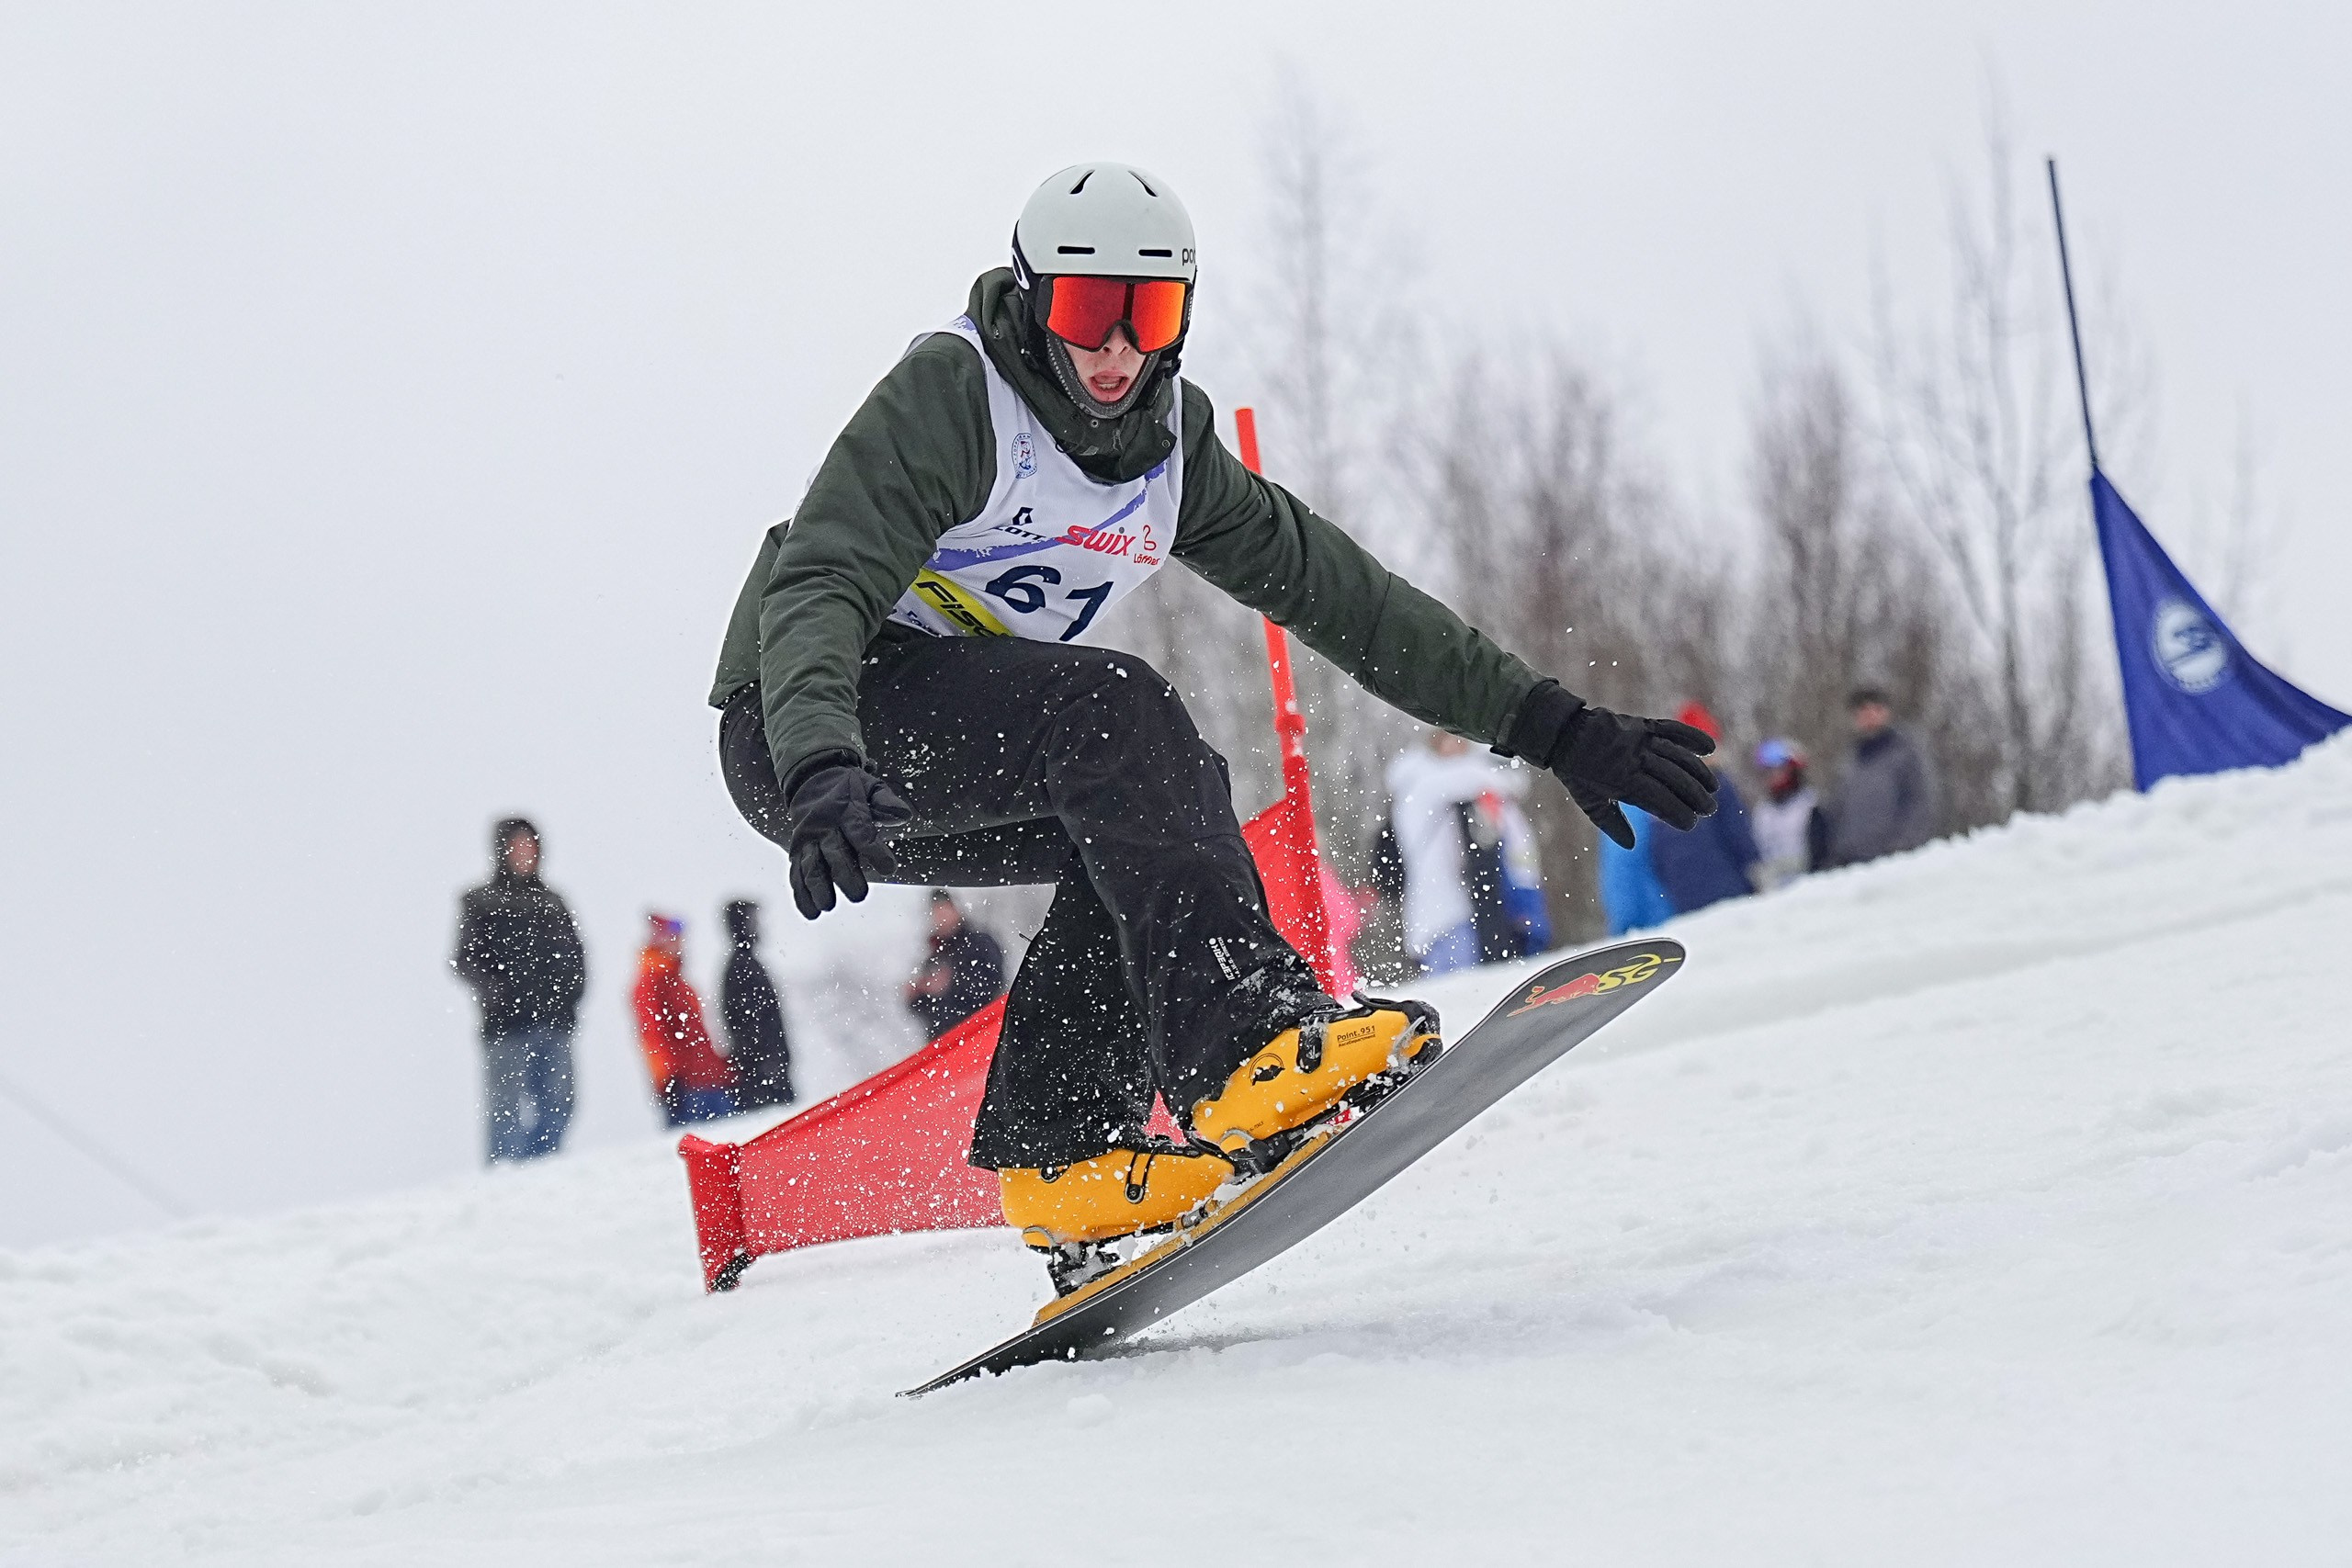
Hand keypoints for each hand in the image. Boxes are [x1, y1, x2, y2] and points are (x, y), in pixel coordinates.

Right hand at [784, 760, 912, 918]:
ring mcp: (808, 839)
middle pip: (834, 853)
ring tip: (828, 906)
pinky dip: (801, 894)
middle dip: (845, 875)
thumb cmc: (849, 788)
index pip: (861, 832)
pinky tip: (811, 912)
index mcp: (846, 810)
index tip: (889, 868)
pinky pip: (796, 873)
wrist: (811, 778)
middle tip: (859, 895)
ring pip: (811, 865)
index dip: (874, 851)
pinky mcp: (797, 850)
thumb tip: (904, 815)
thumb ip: (886, 802)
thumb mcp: (870, 786)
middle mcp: (824, 826)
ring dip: (818, 888)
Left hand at [1503, 683, 1717, 849]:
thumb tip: (1631, 846)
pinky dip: (1691, 736)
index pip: (1658, 799)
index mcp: (1620, 780)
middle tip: (1710, 809)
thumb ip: (1611, 823)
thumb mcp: (1589, 801)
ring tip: (1713, 788)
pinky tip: (1710, 748)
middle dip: (1694, 795)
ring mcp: (1639, 740)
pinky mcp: (1642, 724)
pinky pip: (1671, 729)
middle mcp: (1633, 759)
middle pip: (1673, 778)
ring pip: (1677, 755)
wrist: (1564, 734)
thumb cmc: (1577, 772)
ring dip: (1698, 772)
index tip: (1691, 824)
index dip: (1677, 812)